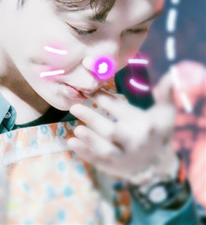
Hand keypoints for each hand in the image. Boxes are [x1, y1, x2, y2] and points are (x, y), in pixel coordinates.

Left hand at [68, 70, 179, 185]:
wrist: (158, 162)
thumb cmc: (156, 129)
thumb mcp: (165, 112)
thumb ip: (165, 93)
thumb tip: (171, 74)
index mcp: (145, 125)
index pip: (122, 111)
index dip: (106, 101)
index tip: (92, 92)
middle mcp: (134, 142)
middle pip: (112, 132)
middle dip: (93, 119)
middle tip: (74, 107)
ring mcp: (123, 157)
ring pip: (105, 150)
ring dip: (89, 139)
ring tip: (76, 129)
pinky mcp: (114, 167)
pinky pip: (98, 161)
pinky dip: (84, 153)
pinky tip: (71, 142)